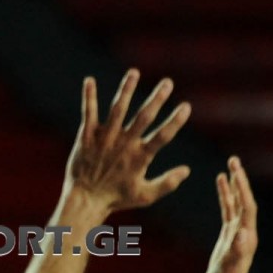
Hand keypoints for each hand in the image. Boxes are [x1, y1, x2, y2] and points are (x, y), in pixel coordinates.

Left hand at [64, 69, 190, 212]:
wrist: (85, 200)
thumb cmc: (117, 198)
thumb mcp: (145, 196)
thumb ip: (167, 183)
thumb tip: (187, 170)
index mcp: (139, 157)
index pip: (162, 136)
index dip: (175, 121)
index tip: (186, 106)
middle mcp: (123, 144)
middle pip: (143, 118)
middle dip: (156, 99)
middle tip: (167, 82)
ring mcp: (105, 139)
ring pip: (118, 110)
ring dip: (126, 90)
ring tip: (134, 73)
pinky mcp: (87, 136)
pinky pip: (89, 113)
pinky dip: (89, 97)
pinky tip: (89, 80)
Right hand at [203, 156, 260, 272]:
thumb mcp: (229, 270)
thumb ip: (236, 253)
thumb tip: (242, 233)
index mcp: (247, 237)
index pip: (247, 206)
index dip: (243, 189)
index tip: (236, 171)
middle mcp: (245, 231)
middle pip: (244, 200)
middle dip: (240, 180)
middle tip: (234, 160)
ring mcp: (237, 232)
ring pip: (236, 202)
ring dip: (234, 184)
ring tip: (229, 166)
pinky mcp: (228, 235)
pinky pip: (227, 209)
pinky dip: (225, 195)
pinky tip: (220, 182)